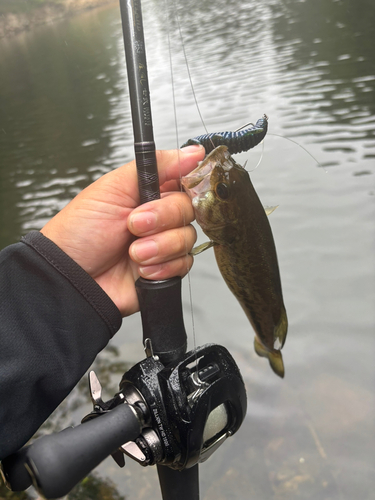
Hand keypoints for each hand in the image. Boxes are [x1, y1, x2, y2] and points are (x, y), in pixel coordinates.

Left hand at [41, 146, 204, 315]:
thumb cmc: (80, 232)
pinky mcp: (166, 269)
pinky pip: (184, 264)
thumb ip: (156, 165)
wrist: (72, 276)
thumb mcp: (113, 188)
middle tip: (134, 224)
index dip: (187, 184)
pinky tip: (141, 269)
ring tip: (133, 252)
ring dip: (160, 246)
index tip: (175, 189)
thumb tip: (193, 151)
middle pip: (188, 209)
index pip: (184, 180)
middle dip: (163, 218)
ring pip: (188, 238)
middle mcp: (159, 217)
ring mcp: (163, 243)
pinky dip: (163, 267)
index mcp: (148, 192)